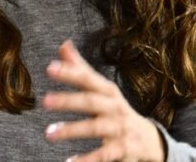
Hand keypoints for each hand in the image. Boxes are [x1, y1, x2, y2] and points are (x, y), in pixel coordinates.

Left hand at [43, 40, 164, 161]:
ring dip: (72, 130)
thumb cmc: (118, 111)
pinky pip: (104, 155)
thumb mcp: (102, 90)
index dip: (70, 72)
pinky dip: (88, 159)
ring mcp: (120, 129)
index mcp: (108, 91)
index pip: (88, 79)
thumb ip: (82, 69)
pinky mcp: (122, 150)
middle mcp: (115, 107)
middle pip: (91, 102)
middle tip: (45, 101)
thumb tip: (63, 45)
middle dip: (69, 100)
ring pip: (95, 128)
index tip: (50, 68)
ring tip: (49, 133)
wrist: (150, 139)